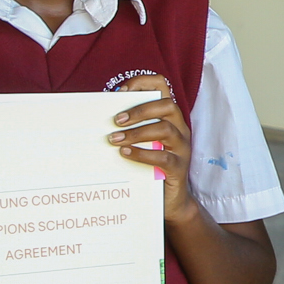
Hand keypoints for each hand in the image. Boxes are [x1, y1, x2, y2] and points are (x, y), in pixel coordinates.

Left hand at [107, 74, 199, 222]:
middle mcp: (179, 129)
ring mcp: (182, 148)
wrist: (170, 200)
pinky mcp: (179, 168)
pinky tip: (124, 154)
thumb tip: (101, 115)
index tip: (121, 92)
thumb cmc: (150, 166)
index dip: (143, 83)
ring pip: (165, 130)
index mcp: (169, 117)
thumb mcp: (142, 142)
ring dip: (137, 133)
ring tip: (115, 139)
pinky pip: (163, 157)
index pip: (162, 87)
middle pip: (167, 106)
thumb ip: (130, 127)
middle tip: (116, 120)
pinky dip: (142, 154)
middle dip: (140, 110)